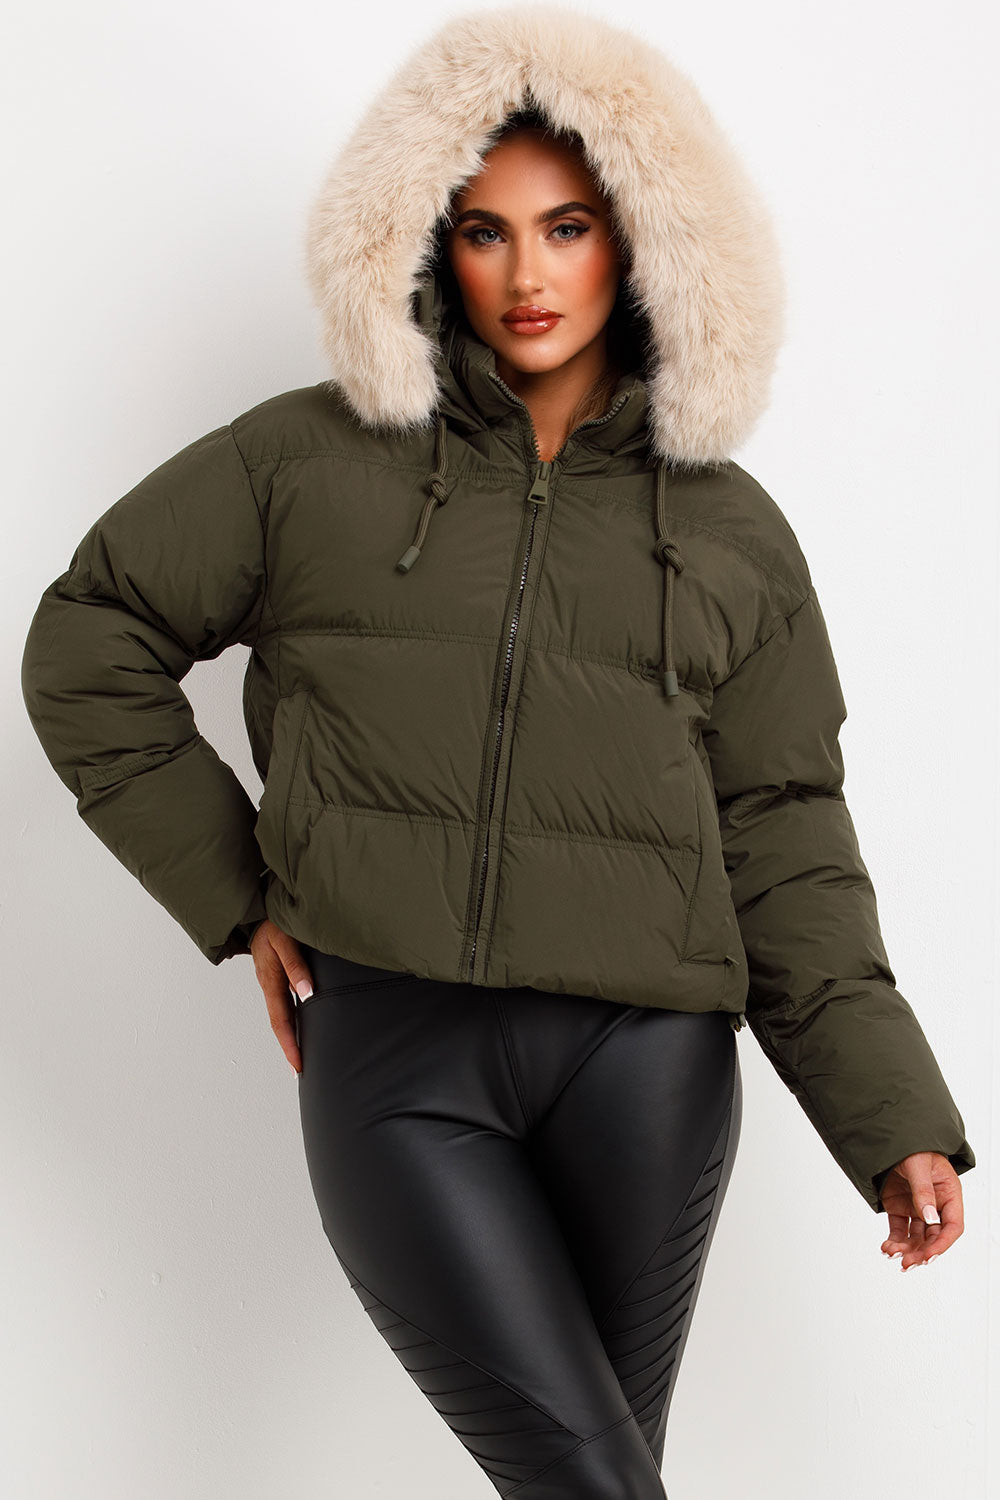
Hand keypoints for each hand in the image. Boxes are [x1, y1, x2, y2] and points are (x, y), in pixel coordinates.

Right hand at [249, 919, 313, 1074]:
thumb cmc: (274, 923)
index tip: (298, 1064)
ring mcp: (272, 981)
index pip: (281, 1021)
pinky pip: (284, 1002)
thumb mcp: (285, 941)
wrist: (260, 911)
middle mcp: (269, 985)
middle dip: (289, 1047)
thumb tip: (307, 993)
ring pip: (282, 1014)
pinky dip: (292, 1018)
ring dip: (290, 1035)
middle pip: (280, 1023)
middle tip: (300, 1069)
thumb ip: (295, 966)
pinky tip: (301, 1023)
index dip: (289, 1044)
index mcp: (270, 981)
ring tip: (301, 1053)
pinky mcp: (277, 975)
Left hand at [879, 1151, 964, 1269]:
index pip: (952, 1226)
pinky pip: (899, 1229)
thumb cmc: (913, 1147)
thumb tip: (930, 1217)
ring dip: (907, 1249)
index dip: (942, 1243)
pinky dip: (894, 1240)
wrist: (891, 1138)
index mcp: (948, 1194)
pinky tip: (887, 1248)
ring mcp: (917, 1208)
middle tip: (908, 1262)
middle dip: (921, 1251)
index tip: (929, 1255)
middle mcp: (935, 1205)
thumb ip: (924, 1191)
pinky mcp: (900, 1208)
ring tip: (892, 1254)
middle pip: (933, 1236)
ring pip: (916, 1237)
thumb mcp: (919, 1165)